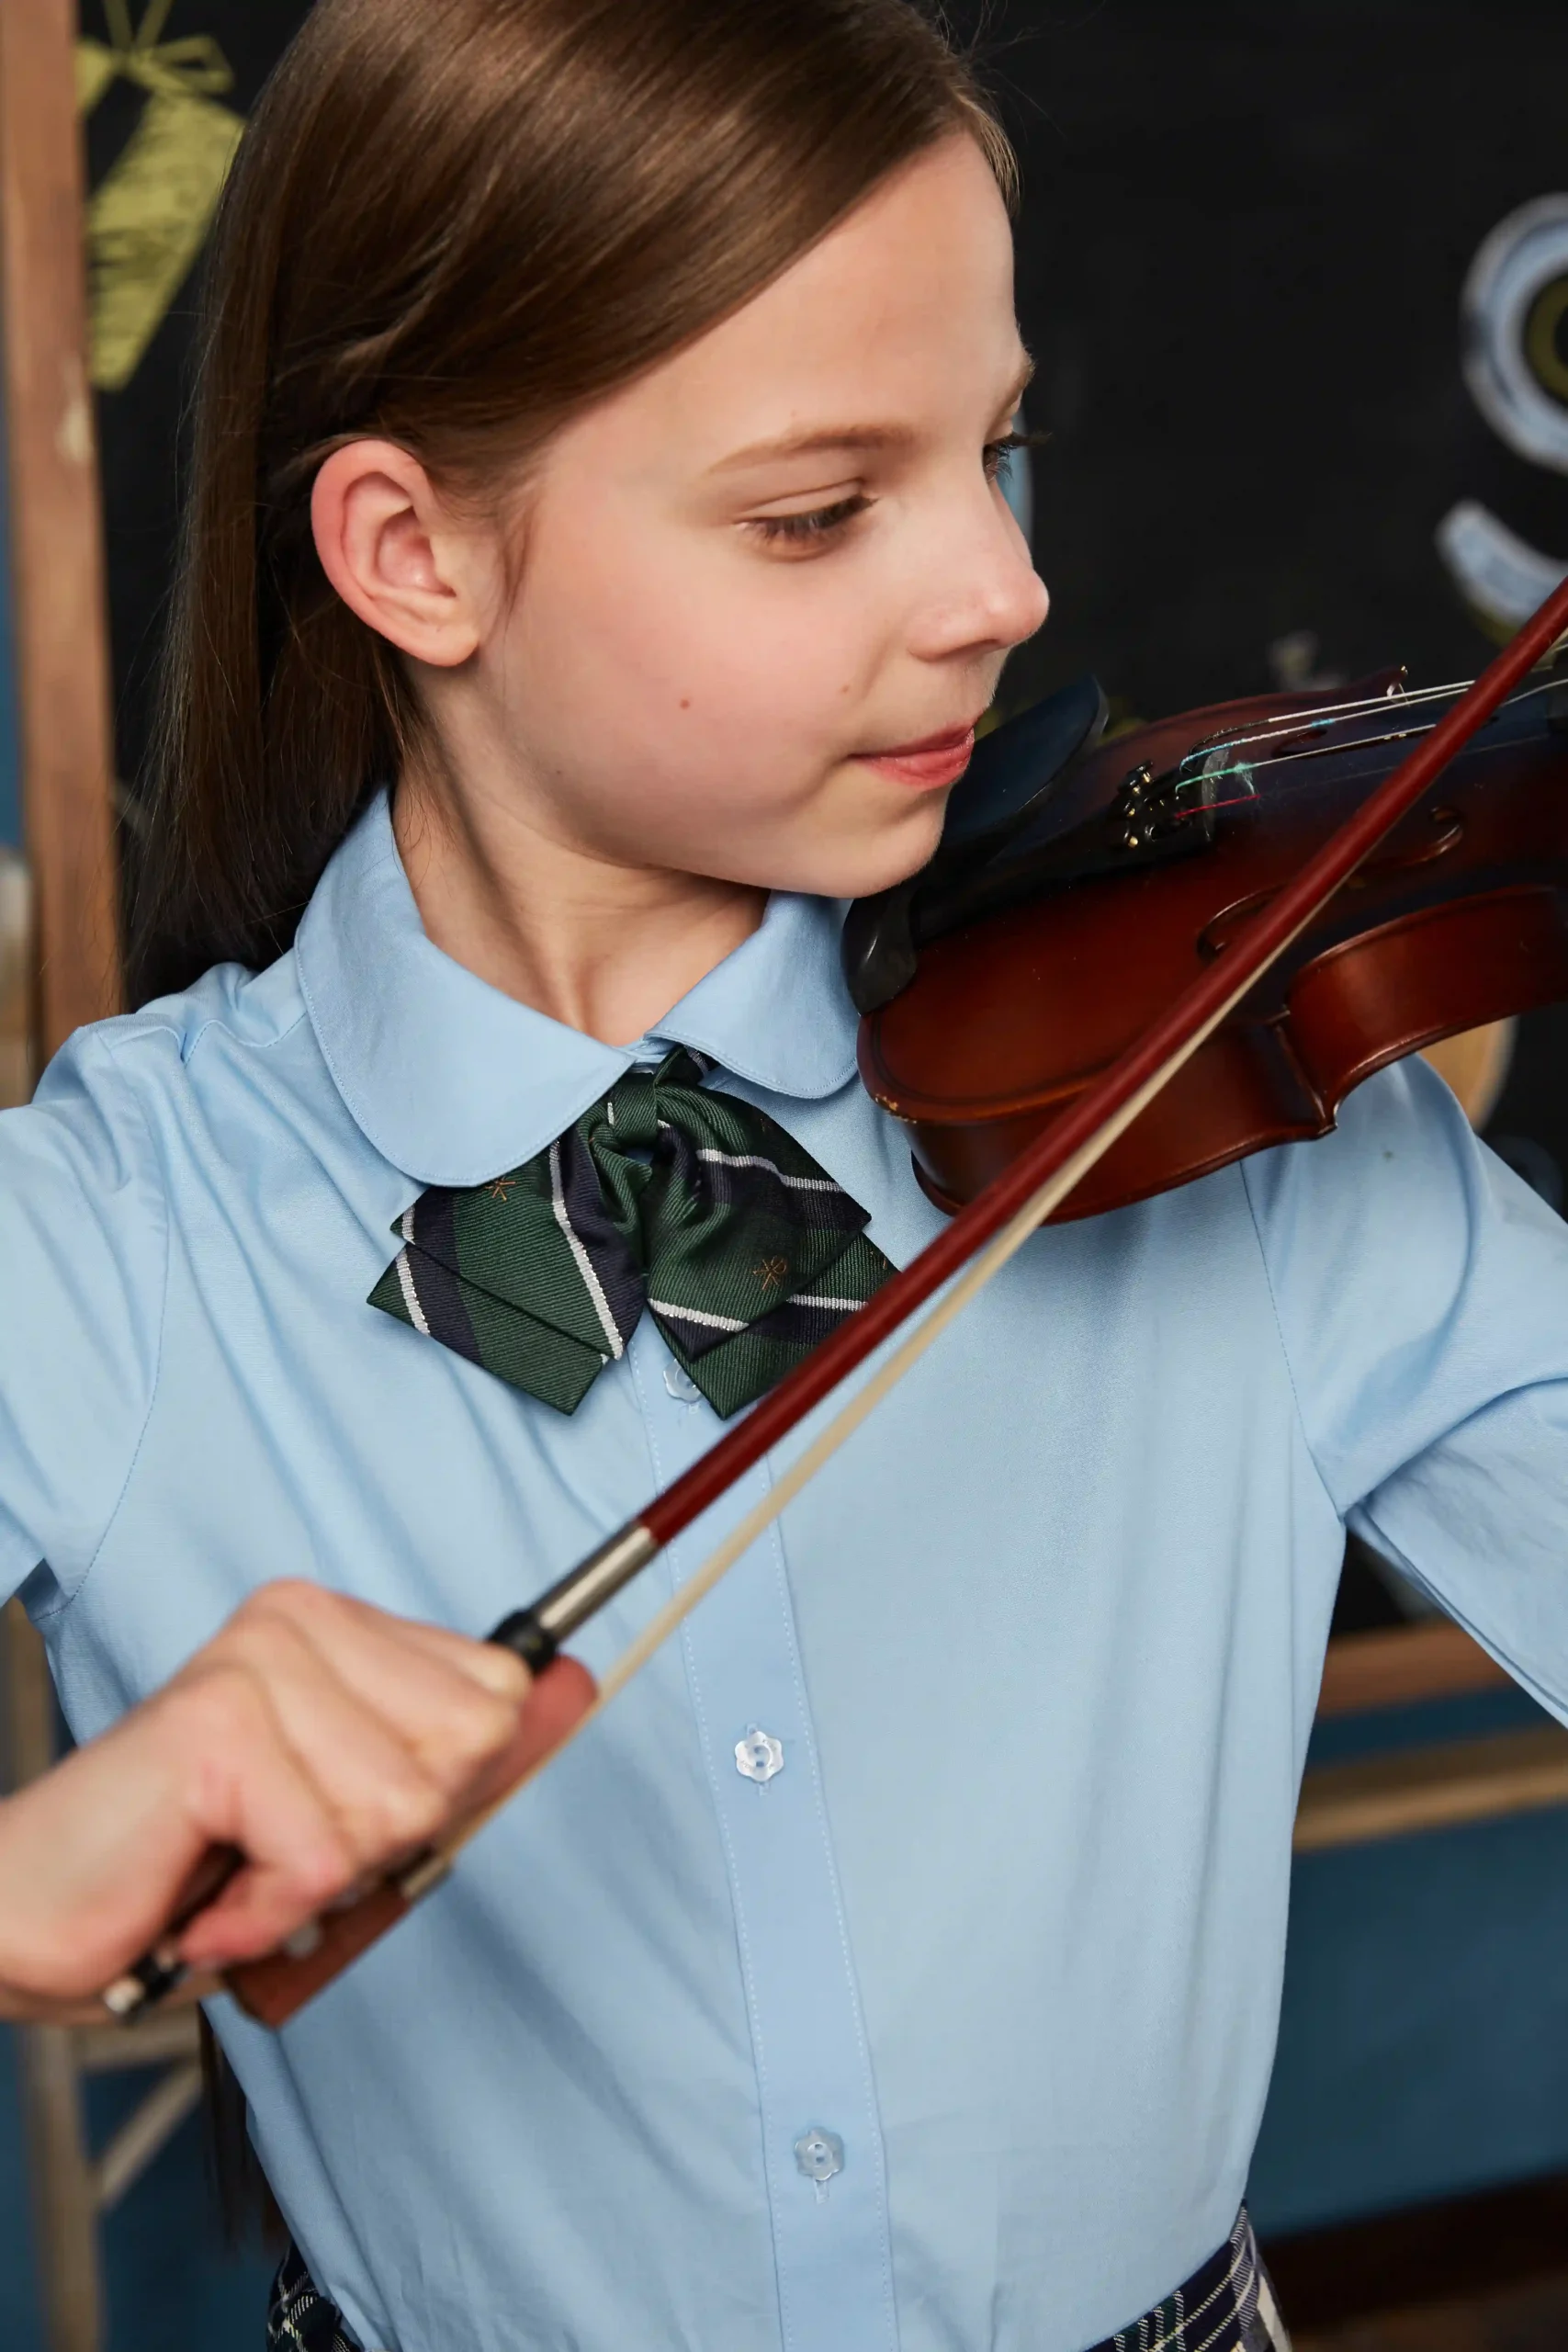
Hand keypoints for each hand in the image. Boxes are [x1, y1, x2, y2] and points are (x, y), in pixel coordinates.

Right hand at [0, 1581, 593, 2021]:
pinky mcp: (220, 1728)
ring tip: (240, 1866)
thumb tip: (573, 1685)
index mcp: (336, 1622)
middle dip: (386, 1839)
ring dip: (320, 1882)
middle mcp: (298, 1619)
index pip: (499, 1691)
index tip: (351, 1812)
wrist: (27, 1920)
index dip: (445, 1788)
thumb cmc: (186, 1871)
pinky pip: (324, 1857)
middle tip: (284, 1846)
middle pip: (464, 1750)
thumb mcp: (357, 1817)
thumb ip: (467, 1754)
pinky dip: (268, 1910)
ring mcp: (258, 1665)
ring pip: (399, 1808)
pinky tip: (208, 1894)